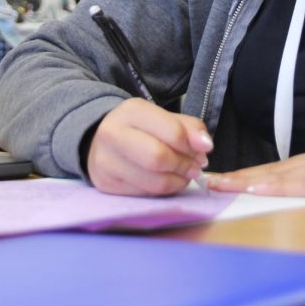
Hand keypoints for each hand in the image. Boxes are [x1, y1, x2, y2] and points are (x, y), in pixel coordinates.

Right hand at [88, 98, 213, 195]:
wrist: (99, 142)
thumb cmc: (139, 130)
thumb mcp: (163, 119)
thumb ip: (189, 128)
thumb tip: (205, 146)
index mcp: (131, 111)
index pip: (172, 131)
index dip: (193, 145)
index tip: (204, 150)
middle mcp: (113, 134)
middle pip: (159, 158)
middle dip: (184, 165)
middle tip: (195, 167)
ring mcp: (105, 161)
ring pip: (154, 182)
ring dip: (177, 181)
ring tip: (183, 175)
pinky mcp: (105, 184)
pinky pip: (145, 194)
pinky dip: (163, 191)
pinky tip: (166, 181)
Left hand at [206, 107, 304, 196]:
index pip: (279, 171)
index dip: (251, 175)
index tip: (227, 178)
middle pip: (270, 171)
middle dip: (238, 177)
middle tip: (208, 180)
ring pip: (279, 176)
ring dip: (246, 182)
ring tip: (218, 184)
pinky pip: (303, 184)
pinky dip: (277, 188)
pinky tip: (256, 190)